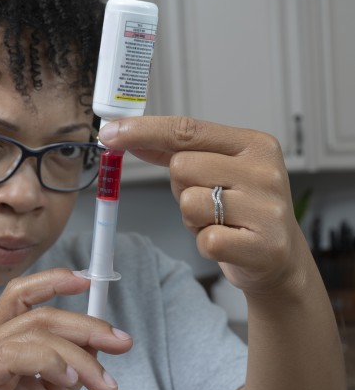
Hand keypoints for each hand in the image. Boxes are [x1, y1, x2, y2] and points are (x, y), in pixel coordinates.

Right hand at [0, 269, 131, 389]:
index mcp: (3, 342)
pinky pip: (14, 355)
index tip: (90, 283)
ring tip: (101, 380)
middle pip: (41, 314)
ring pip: (35, 333)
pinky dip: (49, 361)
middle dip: (87, 325)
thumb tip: (99, 340)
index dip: (55, 282)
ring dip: (77, 352)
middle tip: (120, 343)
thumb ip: (72, 366)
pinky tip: (70, 379)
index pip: (25, 297)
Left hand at [99, 116, 304, 293]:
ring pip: (189, 204)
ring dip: (193, 219)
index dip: (143, 131)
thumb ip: (180, 151)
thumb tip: (126, 135)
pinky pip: (205, 239)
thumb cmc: (243, 211)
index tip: (109, 133)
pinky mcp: (261, 246)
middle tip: (207, 201)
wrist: (280, 259)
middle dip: (181, 188)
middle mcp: (264, 172)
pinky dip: (206, 244)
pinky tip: (227, 243)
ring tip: (218, 222)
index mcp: (255, 145)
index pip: (187, 130)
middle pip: (182, 167)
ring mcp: (266, 209)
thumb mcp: (220, 171)